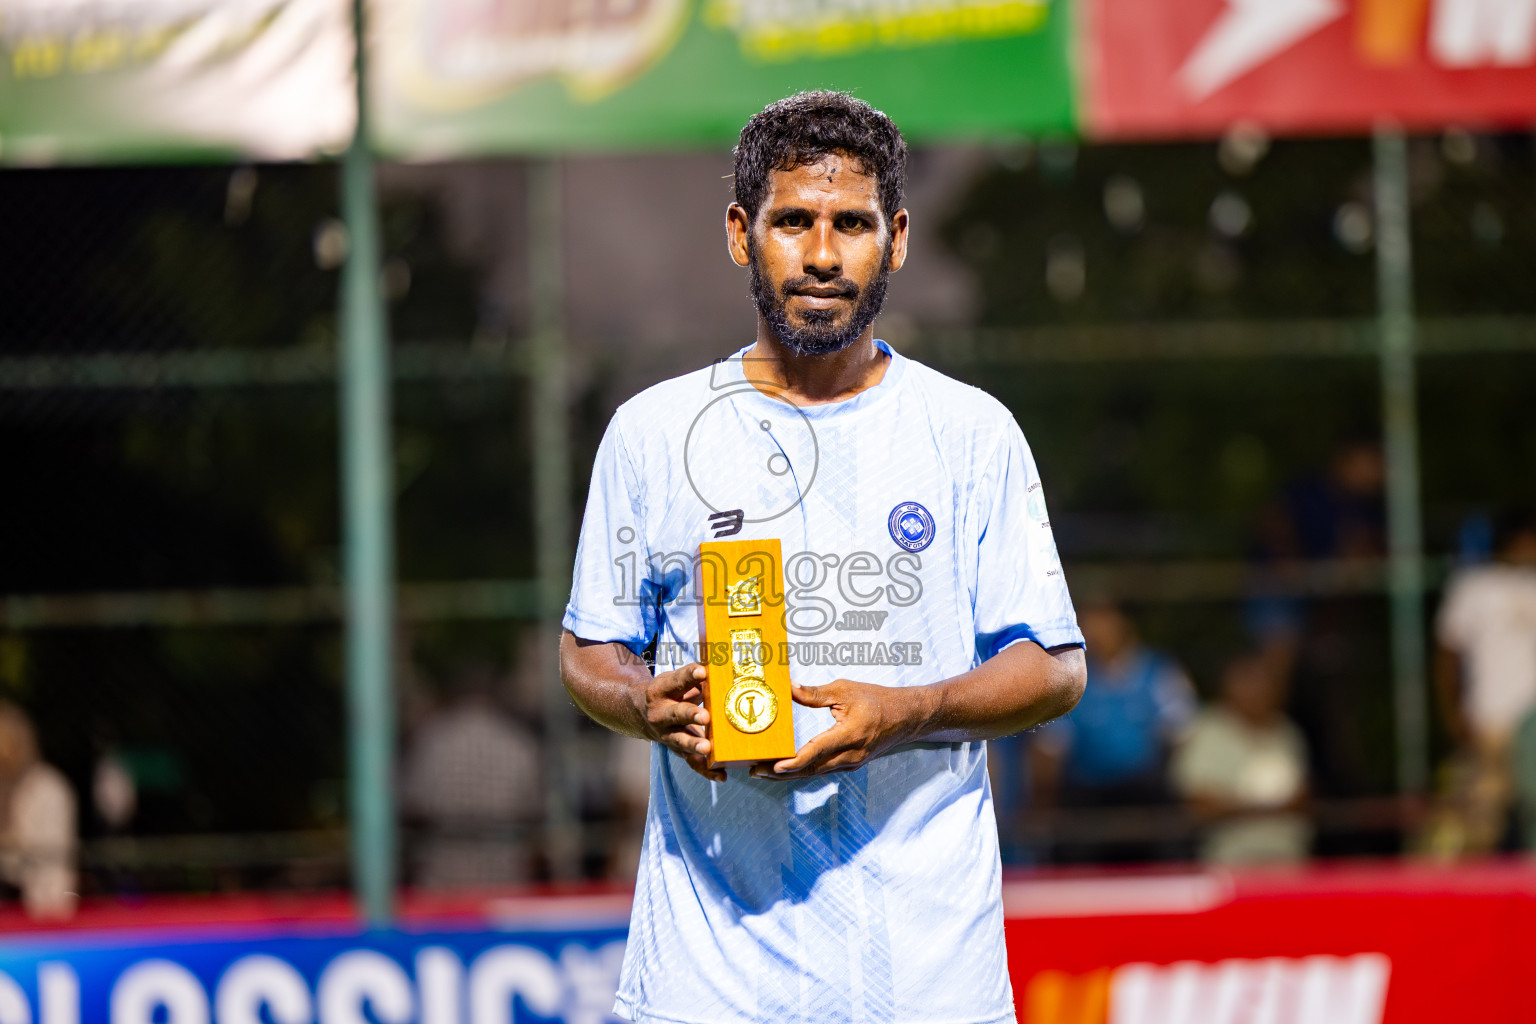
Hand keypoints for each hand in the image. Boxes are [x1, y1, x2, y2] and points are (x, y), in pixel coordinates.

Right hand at [634, 663, 724, 781]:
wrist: (639, 713)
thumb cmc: (668, 692)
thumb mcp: (675, 681)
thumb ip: (695, 679)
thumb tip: (722, 673)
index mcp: (660, 691)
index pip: (677, 681)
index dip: (689, 676)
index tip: (702, 672)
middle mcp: (661, 714)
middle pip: (676, 714)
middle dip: (691, 715)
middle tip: (705, 716)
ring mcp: (667, 734)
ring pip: (681, 741)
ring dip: (694, 745)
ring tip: (707, 749)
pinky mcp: (676, 749)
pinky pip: (691, 762)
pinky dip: (706, 770)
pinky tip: (721, 775)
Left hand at [753, 679, 927, 780]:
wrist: (908, 717)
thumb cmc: (879, 700)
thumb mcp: (846, 690)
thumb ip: (815, 693)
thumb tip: (788, 689)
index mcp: (850, 734)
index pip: (817, 752)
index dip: (794, 762)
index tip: (774, 766)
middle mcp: (851, 755)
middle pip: (811, 769)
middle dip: (781, 773)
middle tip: (754, 771)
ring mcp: (852, 763)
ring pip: (815, 773)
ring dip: (789, 775)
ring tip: (762, 772)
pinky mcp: (851, 764)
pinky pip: (823, 770)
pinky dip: (803, 771)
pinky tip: (787, 768)